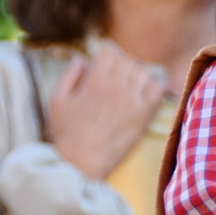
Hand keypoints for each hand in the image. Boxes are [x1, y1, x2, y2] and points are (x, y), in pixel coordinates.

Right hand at [48, 45, 165, 179]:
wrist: (82, 162)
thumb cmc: (66, 132)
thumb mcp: (57, 101)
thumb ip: (69, 76)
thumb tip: (81, 59)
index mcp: (95, 80)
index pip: (110, 52)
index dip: (107, 55)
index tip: (105, 63)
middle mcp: (117, 86)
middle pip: (127, 61)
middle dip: (121, 64)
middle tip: (116, 75)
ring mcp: (133, 100)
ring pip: (143, 72)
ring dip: (137, 74)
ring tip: (128, 84)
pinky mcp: (144, 114)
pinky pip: (157, 90)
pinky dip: (153, 86)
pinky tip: (144, 92)